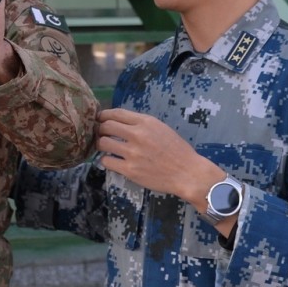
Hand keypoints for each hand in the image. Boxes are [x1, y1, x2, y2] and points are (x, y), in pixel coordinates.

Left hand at [96, 108, 223, 204]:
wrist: (187, 173)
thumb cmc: (177, 150)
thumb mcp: (161, 128)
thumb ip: (142, 124)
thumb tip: (121, 122)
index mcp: (146, 122)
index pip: (116, 113)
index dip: (104, 115)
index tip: (100, 119)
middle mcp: (137, 135)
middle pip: (105, 126)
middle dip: (100, 129)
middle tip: (101, 134)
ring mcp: (132, 153)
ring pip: (103, 143)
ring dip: (100, 144)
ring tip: (105, 148)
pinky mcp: (129, 170)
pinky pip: (107, 162)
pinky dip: (106, 160)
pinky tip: (111, 161)